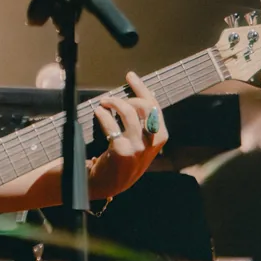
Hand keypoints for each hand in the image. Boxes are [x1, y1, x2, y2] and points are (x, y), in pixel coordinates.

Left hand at [88, 71, 166, 199]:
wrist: (108, 183)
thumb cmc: (122, 159)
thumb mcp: (140, 142)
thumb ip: (143, 123)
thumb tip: (138, 95)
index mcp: (161, 136)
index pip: (154, 106)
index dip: (141, 88)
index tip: (130, 76)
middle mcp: (153, 142)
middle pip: (144, 106)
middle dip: (127, 96)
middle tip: (110, 98)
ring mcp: (138, 147)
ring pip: (129, 113)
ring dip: (113, 102)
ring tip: (103, 102)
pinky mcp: (122, 151)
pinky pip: (112, 125)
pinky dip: (104, 115)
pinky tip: (98, 112)